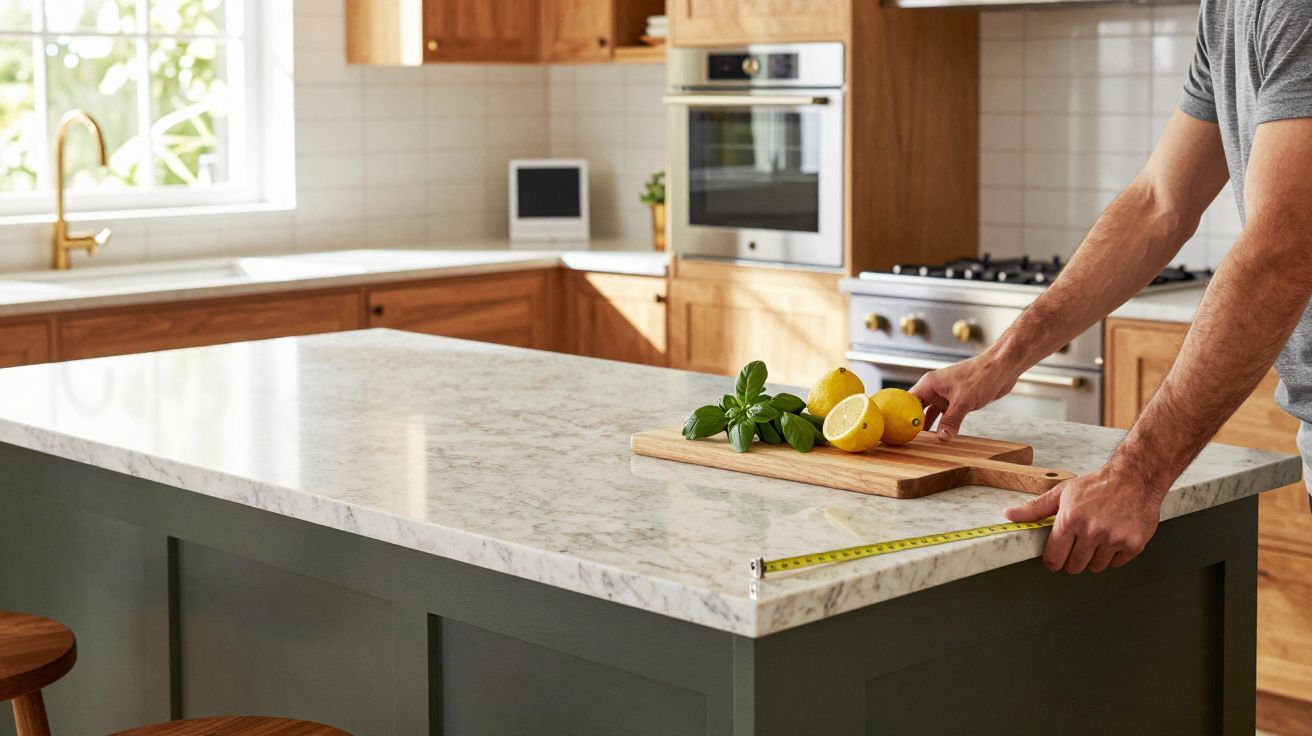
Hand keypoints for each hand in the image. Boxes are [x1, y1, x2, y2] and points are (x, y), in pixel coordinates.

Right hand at [909, 353, 1019, 439]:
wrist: (1002, 368)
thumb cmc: (981, 376)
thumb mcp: (963, 401)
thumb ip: (951, 420)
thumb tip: (942, 437)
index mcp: (930, 384)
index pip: (908, 401)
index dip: (903, 415)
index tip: (900, 430)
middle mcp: (935, 390)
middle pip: (918, 409)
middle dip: (914, 423)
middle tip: (909, 440)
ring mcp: (946, 396)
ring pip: (931, 414)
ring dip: (929, 426)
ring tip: (923, 442)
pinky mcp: (957, 401)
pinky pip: (945, 416)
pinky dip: (943, 425)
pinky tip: (941, 436)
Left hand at [1004, 464, 1164, 573]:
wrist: (1134, 477)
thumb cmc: (1097, 485)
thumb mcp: (1062, 492)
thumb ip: (1035, 508)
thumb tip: (1008, 515)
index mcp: (1070, 519)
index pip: (1054, 558)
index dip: (1053, 561)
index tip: (1055, 558)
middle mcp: (1092, 531)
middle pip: (1074, 566)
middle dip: (1073, 560)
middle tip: (1079, 544)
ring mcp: (1114, 539)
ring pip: (1096, 567)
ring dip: (1094, 557)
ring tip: (1097, 537)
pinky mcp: (1133, 544)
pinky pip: (1117, 563)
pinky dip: (1114, 555)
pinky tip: (1114, 537)